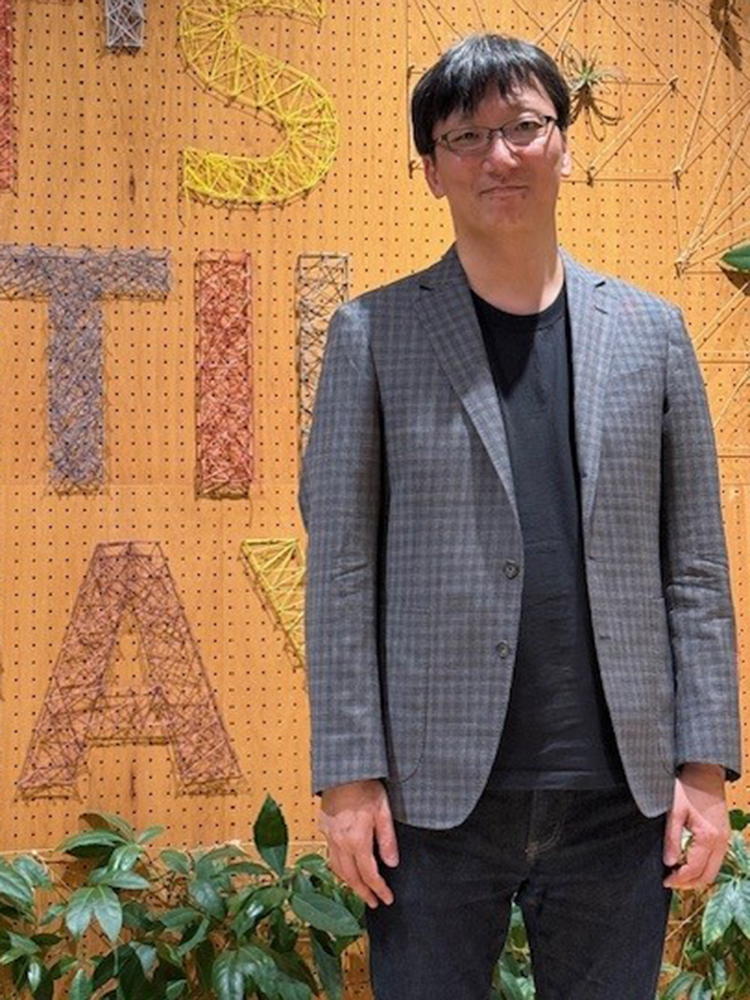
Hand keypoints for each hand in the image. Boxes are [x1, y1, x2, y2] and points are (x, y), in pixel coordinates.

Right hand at [319, 778, 398, 907]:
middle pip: (351, 877)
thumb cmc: (366, 787)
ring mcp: (330, 836)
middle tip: (374, 903)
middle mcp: (341, 842)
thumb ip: (387, 839)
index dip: (379, 889)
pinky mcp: (324, 827)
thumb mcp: (384, 811)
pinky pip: (330, 855)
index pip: (369, 875)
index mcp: (357, 840)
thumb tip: (391, 863)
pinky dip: (339, 868)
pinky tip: (345, 868)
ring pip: (338, 868)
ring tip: (360, 891)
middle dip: (363, 893)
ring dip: (349, 883)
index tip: (386, 899)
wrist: (342, 770)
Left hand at [662, 763, 729, 889]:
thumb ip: (672, 838)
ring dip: (696, 876)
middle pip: (707, 876)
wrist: (705, 773)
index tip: (665, 881)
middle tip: (671, 881)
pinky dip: (703, 867)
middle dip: (688, 883)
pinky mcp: (724, 836)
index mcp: (708, 837)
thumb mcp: (674, 811)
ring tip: (677, 873)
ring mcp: (725, 840)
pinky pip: (716, 860)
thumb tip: (669, 863)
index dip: (679, 879)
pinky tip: (688, 861)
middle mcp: (721, 842)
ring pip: (713, 870)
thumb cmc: (688, 789)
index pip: (694, 869)